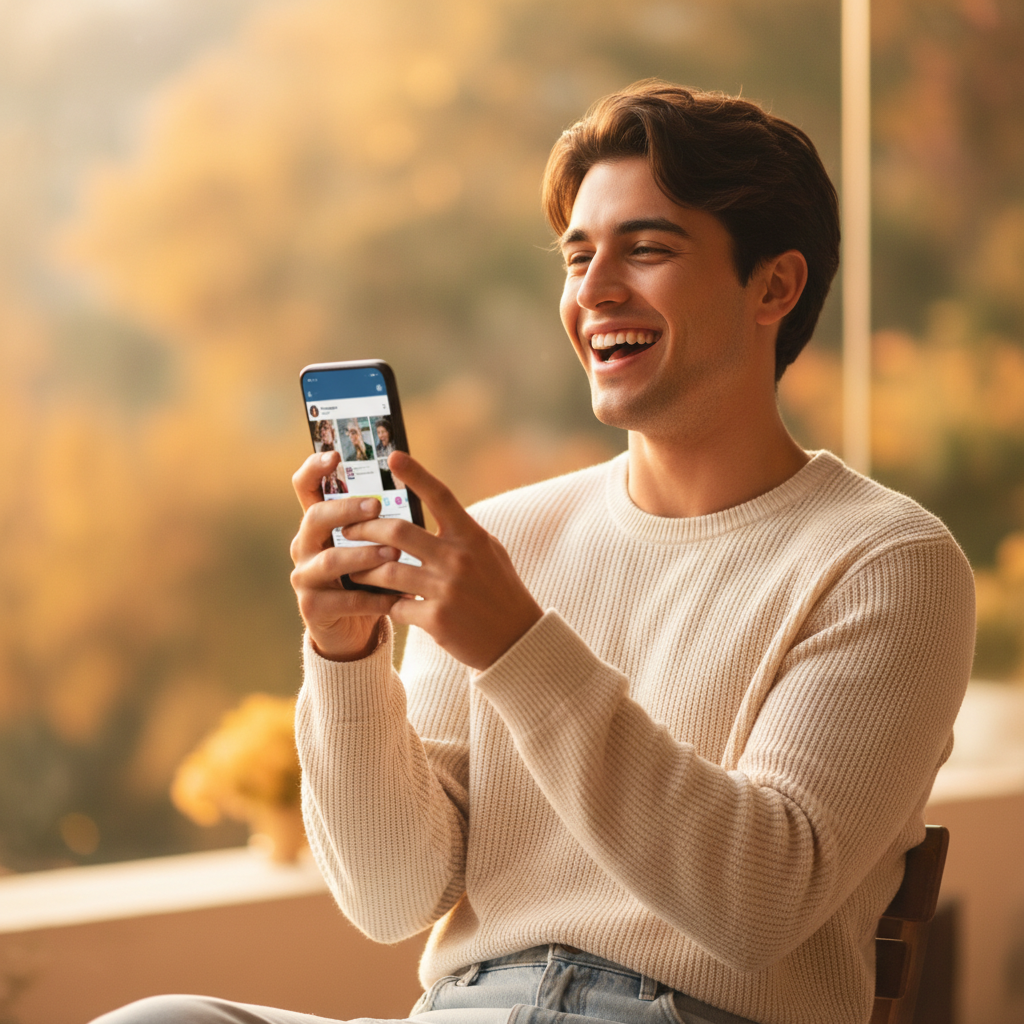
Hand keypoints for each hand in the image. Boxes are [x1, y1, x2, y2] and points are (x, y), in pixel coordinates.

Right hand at [289, 451, 400, 660]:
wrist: (354, 628)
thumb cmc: (370, 575)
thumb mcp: (373, 543)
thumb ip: (380, 519)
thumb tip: (409, 478)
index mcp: (318, 523)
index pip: (305, 487)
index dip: (314, 469)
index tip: (335, 455)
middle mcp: (304, 545)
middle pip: (316, 518)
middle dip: (347, 510)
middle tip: (377, 505)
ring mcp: (304, 577)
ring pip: (331, 560)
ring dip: (364, 555)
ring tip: (393, 554)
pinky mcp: (312, 607)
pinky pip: (343, 600)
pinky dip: (373, 598)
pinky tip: (398, 597)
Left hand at [343, 451, 543, 670]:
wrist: (517, 640)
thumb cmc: (501, 591)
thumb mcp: (488, 552)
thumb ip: (461, 531)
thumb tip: (435, 506)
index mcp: (471, 537)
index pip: (440, 496)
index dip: (417, 473)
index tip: (393, 456)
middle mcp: (458, 558)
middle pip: (397, 533)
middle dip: (364, 529)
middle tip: (346, 529)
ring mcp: (447, 590)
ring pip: (387, 572)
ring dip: (363, 570)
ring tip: (351, 569)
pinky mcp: (437, 620)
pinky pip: (396, 607)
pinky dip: (385, 604)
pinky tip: (378, 603)